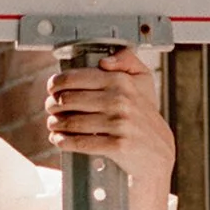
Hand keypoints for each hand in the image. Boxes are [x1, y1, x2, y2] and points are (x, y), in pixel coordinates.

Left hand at [44, 49, 173, 192]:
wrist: (159, 149)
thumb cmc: (144, 114)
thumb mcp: (143, 81)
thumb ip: (127, 60)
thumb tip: (104, 60)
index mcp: (121, 81)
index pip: (75, 78)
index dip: (57, 83)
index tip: (52, 88)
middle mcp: (120, 100)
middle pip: (68, 99)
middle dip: (53, 104)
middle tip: (50, 107)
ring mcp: (119, 124)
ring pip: (72, 122)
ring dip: (55, 124)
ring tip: (53, 124)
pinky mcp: (117, 145)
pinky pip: (81, 142)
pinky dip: (64, 141)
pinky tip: (59, 140)